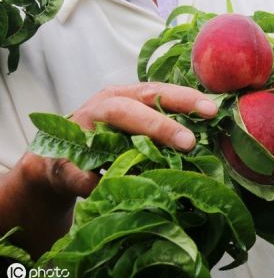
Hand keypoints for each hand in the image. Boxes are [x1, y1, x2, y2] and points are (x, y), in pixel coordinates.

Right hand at [0, 82, 217, 256]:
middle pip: (131, 108)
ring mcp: (78, 134)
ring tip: (158, 164)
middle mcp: (101, 108)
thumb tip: (209, 143)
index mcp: (124, 96)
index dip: (184, 98)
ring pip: (101, 135)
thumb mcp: (135, 130)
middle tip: (190, 142)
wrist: (57, 165)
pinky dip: (90, 180)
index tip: (212, 110)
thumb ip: (164, 131)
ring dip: (128, 151)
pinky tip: (105, 186)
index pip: (157, 91)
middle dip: (161, 124)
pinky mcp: (61, 164)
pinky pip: (76, 173)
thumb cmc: (108, 142)